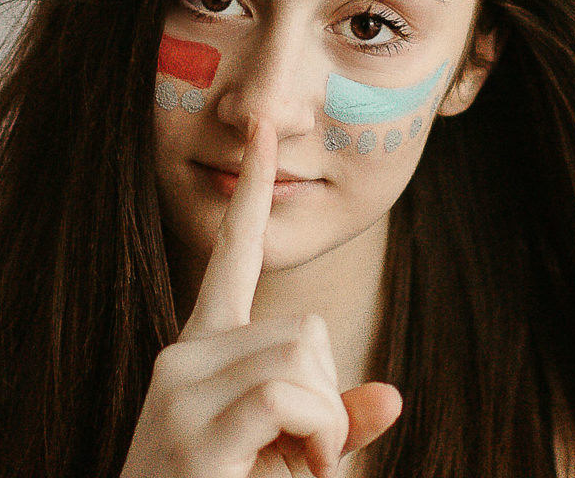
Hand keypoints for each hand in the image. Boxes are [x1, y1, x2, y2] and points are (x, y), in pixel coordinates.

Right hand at [120, 119, 401, 477]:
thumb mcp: (287, 456)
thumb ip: (335, 421)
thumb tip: (393, 397)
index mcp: (205, 351)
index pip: (232, 254)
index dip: (251, 194)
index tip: (261, 132)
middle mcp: (185, 353)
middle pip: (307, 326)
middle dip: (324, 394)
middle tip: (291, 455)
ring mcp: (182, 384)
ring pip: (306, 354)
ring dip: (323, 423)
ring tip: (283, 467)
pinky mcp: (191, 421)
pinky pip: (291, 392)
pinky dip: (317, 438)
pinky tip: (285, 470)